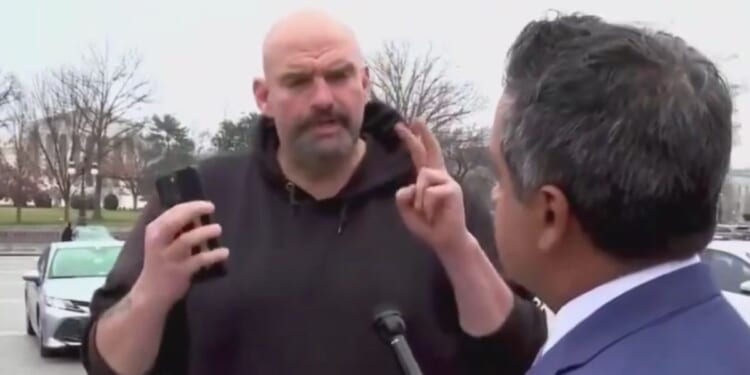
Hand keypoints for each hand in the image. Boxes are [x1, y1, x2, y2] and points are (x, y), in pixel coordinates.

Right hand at [133, 201, 228, 308]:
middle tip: (211, 207)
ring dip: (204, 232)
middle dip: (194, 211)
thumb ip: (177, 228)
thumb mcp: (163, 241)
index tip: (207, 204)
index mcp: (154, 231)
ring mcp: (168, 257)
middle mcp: (158, 242)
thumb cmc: (161, 261)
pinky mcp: (179, 272)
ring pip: (186, 240)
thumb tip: (199, 214)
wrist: (151, 293)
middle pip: (175, 221)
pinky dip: (213, 255)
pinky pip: (199, 260)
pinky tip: (224, 252)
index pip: (172, 212)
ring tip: (218, 229)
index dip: (191, 205)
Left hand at [394, 121, 471, 253]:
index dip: (414, 140)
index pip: (421, 156)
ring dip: (419, 198)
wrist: (446, 240)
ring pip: (422, 177)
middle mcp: (440, 177)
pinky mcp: (453, 190)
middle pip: (430, 151)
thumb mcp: (408, 209)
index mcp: (429, 180)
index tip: (405, 125)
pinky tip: (435, 214)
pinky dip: (426, 205)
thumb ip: (404, 196)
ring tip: (426, 212)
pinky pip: (429, 192)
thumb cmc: (428, 225)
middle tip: (414, 120)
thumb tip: (411, 185)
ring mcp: (448, 182)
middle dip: (420, 136)